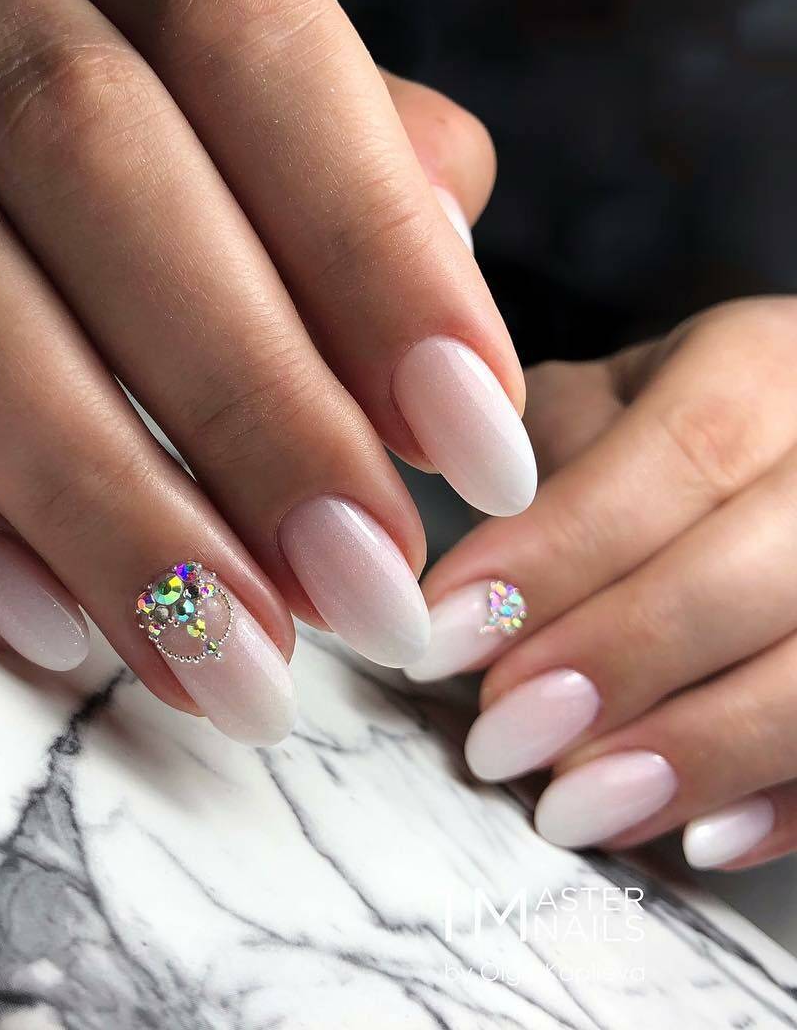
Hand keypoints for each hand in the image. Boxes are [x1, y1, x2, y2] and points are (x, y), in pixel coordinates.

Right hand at [0, 0, 533, 744]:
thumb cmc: (190, 141)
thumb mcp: (302, 132)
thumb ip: (381, 204)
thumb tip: (439, 362)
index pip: (252, 46)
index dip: (373, 259)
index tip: (477, 460)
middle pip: (87, 159)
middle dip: (243, 404)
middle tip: (360, 592)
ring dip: (93, 496)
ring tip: (223, 659)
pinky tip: (54, 631)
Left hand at [410, 298, 796, 868]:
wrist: (783, 440)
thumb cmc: (674, 426)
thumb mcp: (606, 402)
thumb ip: (537, 466)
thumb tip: (457, 592)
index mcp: (761, 366)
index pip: (676, 456)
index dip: (555, 559)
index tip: (442, 640)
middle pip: (753, 569)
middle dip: (617, 662)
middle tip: (502, 737)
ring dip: (696, 750)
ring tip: (577, 805)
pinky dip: (786, 800)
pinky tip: (698, 838)